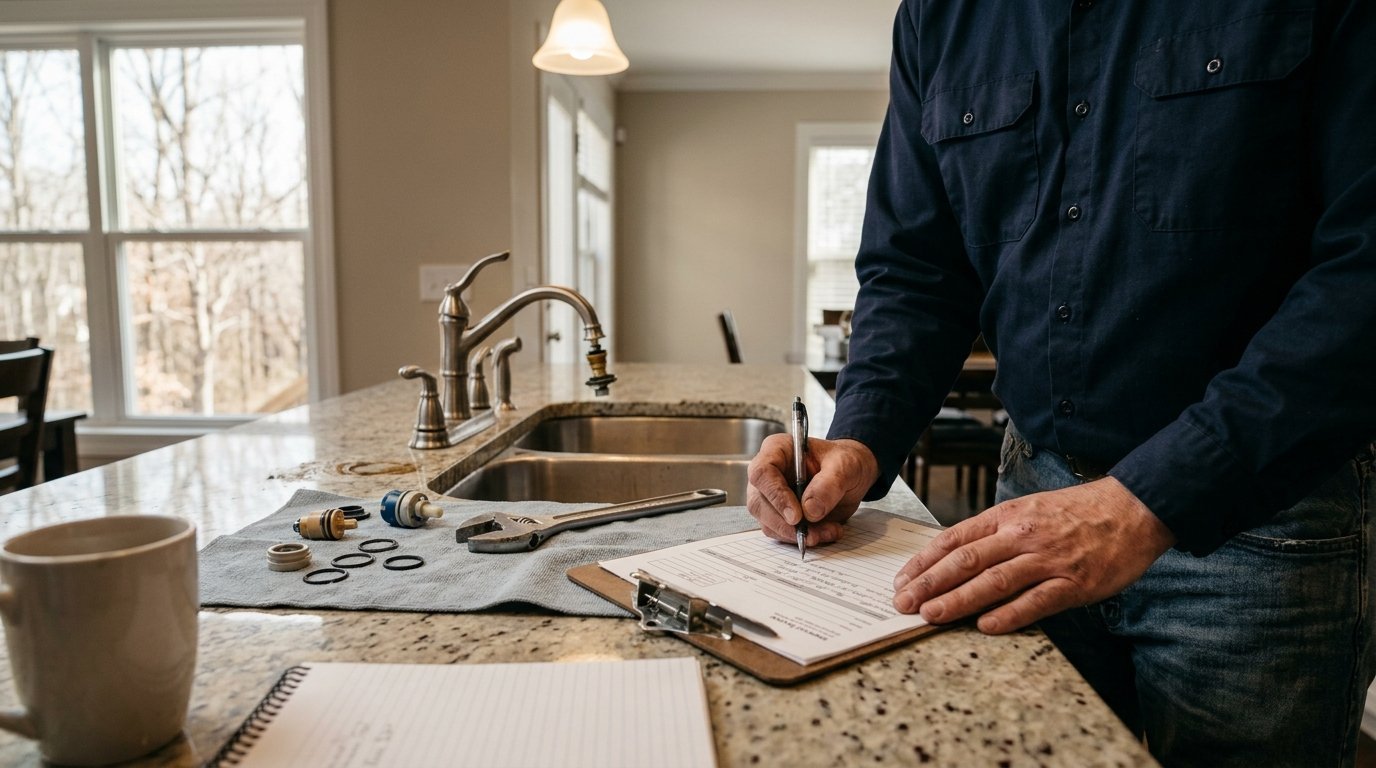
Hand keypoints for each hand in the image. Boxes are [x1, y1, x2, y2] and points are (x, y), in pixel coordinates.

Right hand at [746, 435, 879, 546]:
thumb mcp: (845, 466)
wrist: (851, 477)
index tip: (796, 516)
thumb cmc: (844, 462)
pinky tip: (825, 532)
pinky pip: (781, 533)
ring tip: (828, 531)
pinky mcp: (778, 516)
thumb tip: (810, 510)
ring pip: (768, 523)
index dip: (775, 495)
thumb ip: (829, 484)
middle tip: (813, 534)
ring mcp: (770, 497)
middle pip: (759, 503)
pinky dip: (802, 538)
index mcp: (777, 450)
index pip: (762, 473)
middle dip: (785, 524)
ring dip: (796, 534)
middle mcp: (768, 474)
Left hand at [890, 477, 1174, 633]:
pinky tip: (985, 626)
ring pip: (993, 581)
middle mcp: (1022, 536)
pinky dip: (1008, 615)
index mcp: (1007, 517)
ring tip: (930, 615)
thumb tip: (957, 556)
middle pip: (966, 560)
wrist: (1133, 508)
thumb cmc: (1078, 512)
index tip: (903, 579)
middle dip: (930, 583)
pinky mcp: (1074, 583)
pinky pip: (1035, 601)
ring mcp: (1048, 559)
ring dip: (957, 600)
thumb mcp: (1029, 510)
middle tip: (903, 603)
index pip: (954, 539)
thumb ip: (996, 532)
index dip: (925, 562)